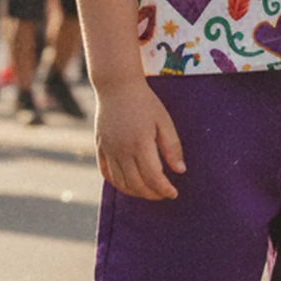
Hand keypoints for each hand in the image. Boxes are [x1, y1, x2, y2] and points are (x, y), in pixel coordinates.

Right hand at [94, 79, 184, 200]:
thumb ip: (172, 147)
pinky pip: (107, 173)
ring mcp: (108, 150)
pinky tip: (129, 185)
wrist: (116, 86)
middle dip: (152, 194)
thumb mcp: (164, 121)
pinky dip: (118, 184)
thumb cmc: (145, 102)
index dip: (164, 189)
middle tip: (163, 194)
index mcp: (140, 144)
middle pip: (136, 184)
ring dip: (136, 192)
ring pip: (121, 183)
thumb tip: (180, 171)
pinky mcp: (100, 148)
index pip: (153, 177)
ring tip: (149, 192)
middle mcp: (122, 150)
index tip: (173, 193)